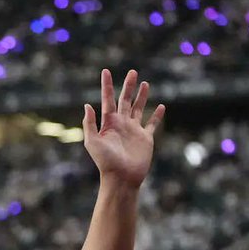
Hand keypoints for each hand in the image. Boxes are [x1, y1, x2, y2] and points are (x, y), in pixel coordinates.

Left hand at [83, 69, 164, 188]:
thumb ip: (90, 124)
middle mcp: (121, 125)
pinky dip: (157, 116)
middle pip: (125, 101)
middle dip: (128, 86)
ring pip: (139, 109)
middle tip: (132, 72)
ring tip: (145, 83)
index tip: (105, 71)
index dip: (106, 86)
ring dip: (142, 97)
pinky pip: (152, 124)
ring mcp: (134, 131)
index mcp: (108, 124)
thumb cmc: (105, 162)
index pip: (107, 100)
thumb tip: (87, 105)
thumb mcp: (92, 142)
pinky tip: (161, 106)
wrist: (121, 178)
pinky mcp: (145, 138)